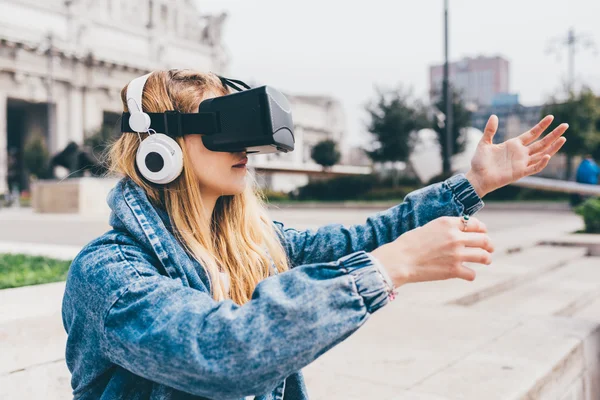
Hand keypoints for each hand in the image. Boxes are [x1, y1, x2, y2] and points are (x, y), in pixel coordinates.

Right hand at [370, 216, 493, 286]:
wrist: (399, 260)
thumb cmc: (408, 244)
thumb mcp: (428, 227)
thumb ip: (445, 229)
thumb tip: (457, 233)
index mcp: (447, 223)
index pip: (475, 223)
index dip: (482, 229)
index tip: (483, 233)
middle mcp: (455, 237)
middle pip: (483, 239)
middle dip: (489, 244)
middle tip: (490, 249)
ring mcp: (456, 254)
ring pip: (483, 256)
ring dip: (486, 258)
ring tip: (486, 260)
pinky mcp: (453, 270)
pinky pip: (472, 273)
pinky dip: (470, 274)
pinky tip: (467, 274)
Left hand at [466, 115, 567, 197]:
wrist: (476, 177)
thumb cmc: (480, 162)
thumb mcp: (484, 143)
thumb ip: (490, 130)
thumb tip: (494, 115)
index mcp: (514, 145)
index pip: (532, 133)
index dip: (542, 126)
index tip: (551, 117)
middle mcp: (521, 153)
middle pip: (541, 142)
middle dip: (553, 134)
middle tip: (565, 125)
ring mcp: (522, 163)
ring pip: (542, 154)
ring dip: (553, 147)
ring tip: (563, 138)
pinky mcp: (520, 173)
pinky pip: (534, 168)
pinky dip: (541, 163)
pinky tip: (547, 155)